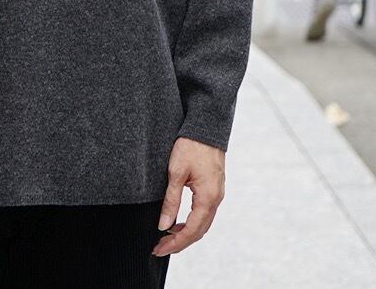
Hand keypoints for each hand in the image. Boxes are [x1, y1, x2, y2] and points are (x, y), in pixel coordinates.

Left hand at [151, 137, 224, 256]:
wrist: (206, 127)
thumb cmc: (191, 146)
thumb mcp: (176, 172)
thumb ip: (171, 200)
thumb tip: (164, 225)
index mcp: (208, 198)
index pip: (192, 230)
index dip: (175, 243)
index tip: (158, 249)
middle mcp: (216, 199)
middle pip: (199, 231)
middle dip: (179, 242)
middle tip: (159, 248)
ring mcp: (216, 194)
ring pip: (202, 223)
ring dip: (186, 233)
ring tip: (166, 238)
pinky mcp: (214, 188)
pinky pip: (204, 213)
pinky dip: (191, 222)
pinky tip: (178, 222)